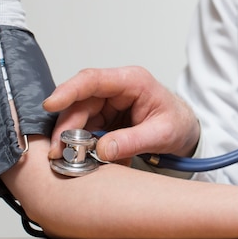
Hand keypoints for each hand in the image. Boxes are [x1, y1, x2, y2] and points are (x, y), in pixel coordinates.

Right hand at [44, 66, 199, 162]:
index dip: (69, 90)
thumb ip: (133, 141)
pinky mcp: (104, 118)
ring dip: (70, 138)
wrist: (185, 131)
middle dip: (66, 127)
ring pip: (78, 117)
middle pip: (80, 102)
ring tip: (69, 159)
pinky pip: (84, 129)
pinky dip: (81, 145)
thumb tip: (102, 149)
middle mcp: (116, 89)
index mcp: (133, 81)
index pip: (94, 80)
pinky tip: (86, 159)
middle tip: (58, 151)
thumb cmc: (178, 123)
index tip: (51, 104)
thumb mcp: (162, 134)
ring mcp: (108, 103)